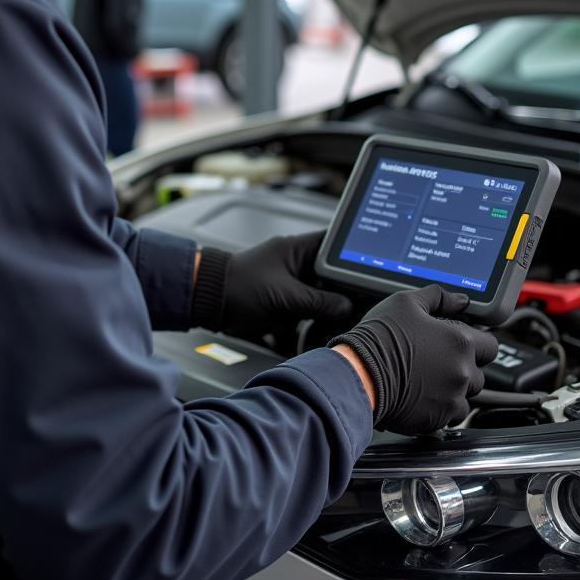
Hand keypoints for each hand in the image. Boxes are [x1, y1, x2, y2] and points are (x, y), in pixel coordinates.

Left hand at [190, 231, 353, 336]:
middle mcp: (298, 265)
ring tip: (348, 320)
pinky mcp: (286, 305)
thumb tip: (345, 306)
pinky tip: (327, 332)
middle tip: (363, 303)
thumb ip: (317, 301)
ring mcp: (292, 285)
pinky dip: (317, 322)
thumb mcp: (283, 296)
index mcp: (297, 250)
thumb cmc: (238, 287)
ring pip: (322, 296)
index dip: (353, 256)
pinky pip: (309, 312)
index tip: (371, 269)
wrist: (208, 303)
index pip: (334, 246)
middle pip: (333, 275)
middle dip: (345, 290)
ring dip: (332, 309)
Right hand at [329, 285, 497, 434]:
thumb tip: (460, 300)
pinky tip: (422, 397)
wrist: (358, 373)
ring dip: (454, 390)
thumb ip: (438, 297)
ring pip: (467, 398)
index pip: (491, 345)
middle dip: (464, 368)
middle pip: (480, 374)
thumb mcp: (406, 302)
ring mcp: (451, 398)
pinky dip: (441, 409)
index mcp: (460, 341)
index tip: (462, 344)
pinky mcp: (437, 419)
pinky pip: (450, 417)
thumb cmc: (379, 338)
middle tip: (438, 362)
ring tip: (429, 381)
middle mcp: (462, 372)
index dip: (478, 344)